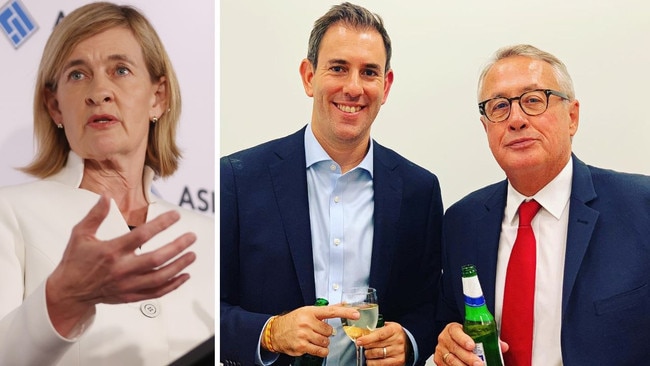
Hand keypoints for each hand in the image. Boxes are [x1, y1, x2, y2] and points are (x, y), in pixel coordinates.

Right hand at [45, 194, 196, 336]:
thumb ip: (95, 215)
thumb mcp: (80, 234)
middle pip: (156, 259)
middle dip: (177, 247)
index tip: (175, 216)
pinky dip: (173, 285)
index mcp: (111, 251)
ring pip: (160, 277)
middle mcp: (122, 269)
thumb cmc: (75, 263)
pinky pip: (157, 293)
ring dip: (179, 266)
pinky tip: (184, 276)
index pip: (141, 235)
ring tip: (192, 255)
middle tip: (191, 237)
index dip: (161, 224)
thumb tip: (106, 197)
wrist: (68, 292)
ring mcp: (128, 285)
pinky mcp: (131, 296)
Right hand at [266, 304, 359, 356]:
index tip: (356, 314)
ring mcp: (304, 334)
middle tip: (316, 331)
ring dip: (322, 343)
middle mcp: (307, 322)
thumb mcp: (307, 311)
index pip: (331, 311)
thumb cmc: (293, 321)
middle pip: (329, 331)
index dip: (345, 312)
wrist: (275, 331)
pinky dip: (321, 351)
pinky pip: (320, 351)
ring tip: (313, 338)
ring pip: (325, 342)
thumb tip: (343, 304)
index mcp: (310, 312)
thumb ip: (326, 310)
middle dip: (326, 334)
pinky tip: (315, 347)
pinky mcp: (301, 346)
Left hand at [356, 321, 407, 364]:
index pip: (379, 335)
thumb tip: (362, 334)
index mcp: (394, 330)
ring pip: (378, 355)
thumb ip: (377, 329)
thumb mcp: (388, 327)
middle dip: (366, 347)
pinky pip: (382, 364)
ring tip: (367, 354)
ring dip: (369, 356)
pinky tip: (370, 361)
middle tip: (363, 347)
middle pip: (377, 346)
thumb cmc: (394, 334)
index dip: (367, 339)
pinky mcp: (398, 361)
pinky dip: (373, 363)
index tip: (359, 341)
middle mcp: (398, 341)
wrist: (407, 342)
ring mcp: (398, 352)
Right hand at [433, 322, 508, 365]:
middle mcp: (445, 339)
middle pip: (455, 349)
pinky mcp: (439, 361)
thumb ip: (487, 339)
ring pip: (451, 360)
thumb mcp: (472, 334)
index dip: (463, 339)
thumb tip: (503, 346)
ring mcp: (441, 351)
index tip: (472, 345)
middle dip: (468, 358)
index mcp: (452, 329)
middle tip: (479, 363)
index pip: (455, 332)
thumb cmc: (463, 337)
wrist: (451, 342)